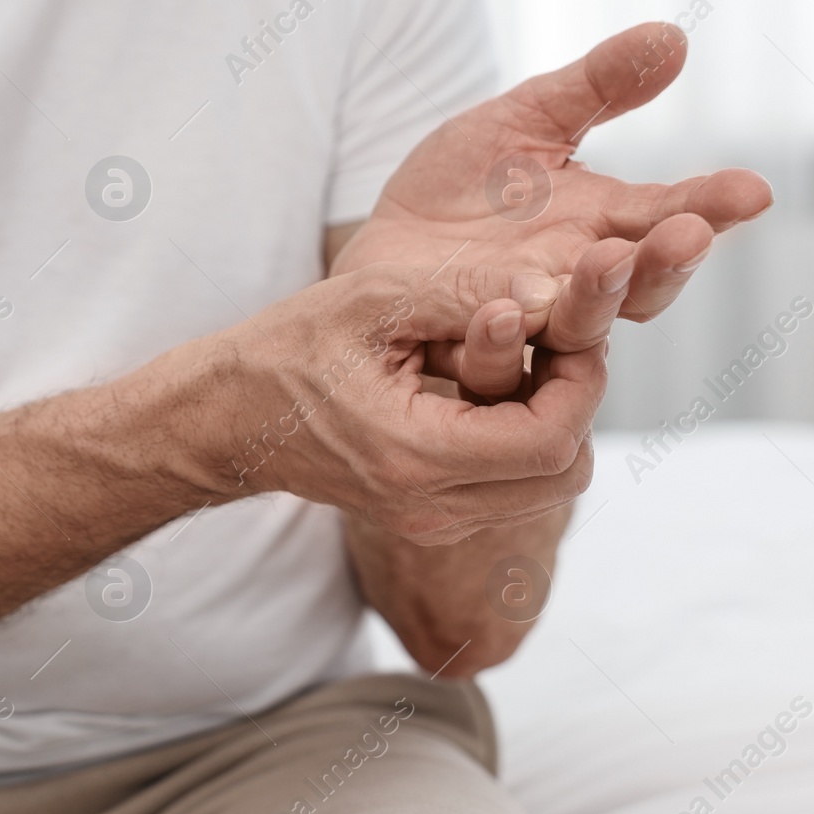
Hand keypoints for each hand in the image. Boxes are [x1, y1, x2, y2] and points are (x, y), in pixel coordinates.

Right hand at [195, 263, 600, 543]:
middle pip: (565, 474)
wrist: (229, 418)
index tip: (571, 328)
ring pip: (546, 486)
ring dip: (553, 420)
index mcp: (416, 457)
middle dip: (578, 402)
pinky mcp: (431, 517)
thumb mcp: (375, 300)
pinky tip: (490, 387)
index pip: (551, 441)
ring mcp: (431, 521)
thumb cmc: (290, 351)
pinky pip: (511, 488)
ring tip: (522, 360)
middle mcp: (430, 507)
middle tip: (556, 343)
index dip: (583, 381)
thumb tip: (553, 292)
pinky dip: (521, 437)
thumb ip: (467, 293)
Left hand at [330, 21, 773, 358]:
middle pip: (641, 284)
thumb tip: (674, 36)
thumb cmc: (465, 187)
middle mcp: (578, 280)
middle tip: (690, 233)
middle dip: (667, 260)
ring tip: (609, 260)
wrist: (385, 241)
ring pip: (579, 326)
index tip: (753, 191)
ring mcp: (527, 318)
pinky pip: (494, 353)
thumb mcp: (527, 118)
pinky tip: (509, 306)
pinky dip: (505, 332)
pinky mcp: (468, 343)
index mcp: (606, 223)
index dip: (712, 206)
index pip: (670, 216)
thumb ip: (597, 86)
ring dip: (598, 295)